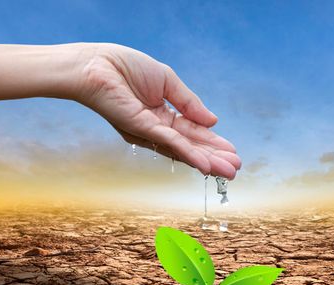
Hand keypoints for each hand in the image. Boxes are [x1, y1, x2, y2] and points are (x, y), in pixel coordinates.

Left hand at [74, 44, 240, 178]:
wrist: (97, 63)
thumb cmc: (127, 68)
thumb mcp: (168, 81)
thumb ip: (190, 103)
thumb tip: (213, 120)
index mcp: (163, 116)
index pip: (192, 132)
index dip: (212, 142)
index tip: (232, 151)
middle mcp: (156, 129)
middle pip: (190, 146)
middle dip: (214, 157)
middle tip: (235, 169)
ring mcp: (148, 132)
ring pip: (182, 150)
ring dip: (206, 161)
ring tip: (228, 171)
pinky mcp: (140, 129)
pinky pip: (169, 143)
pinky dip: (188, 154)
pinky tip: (205, 164)